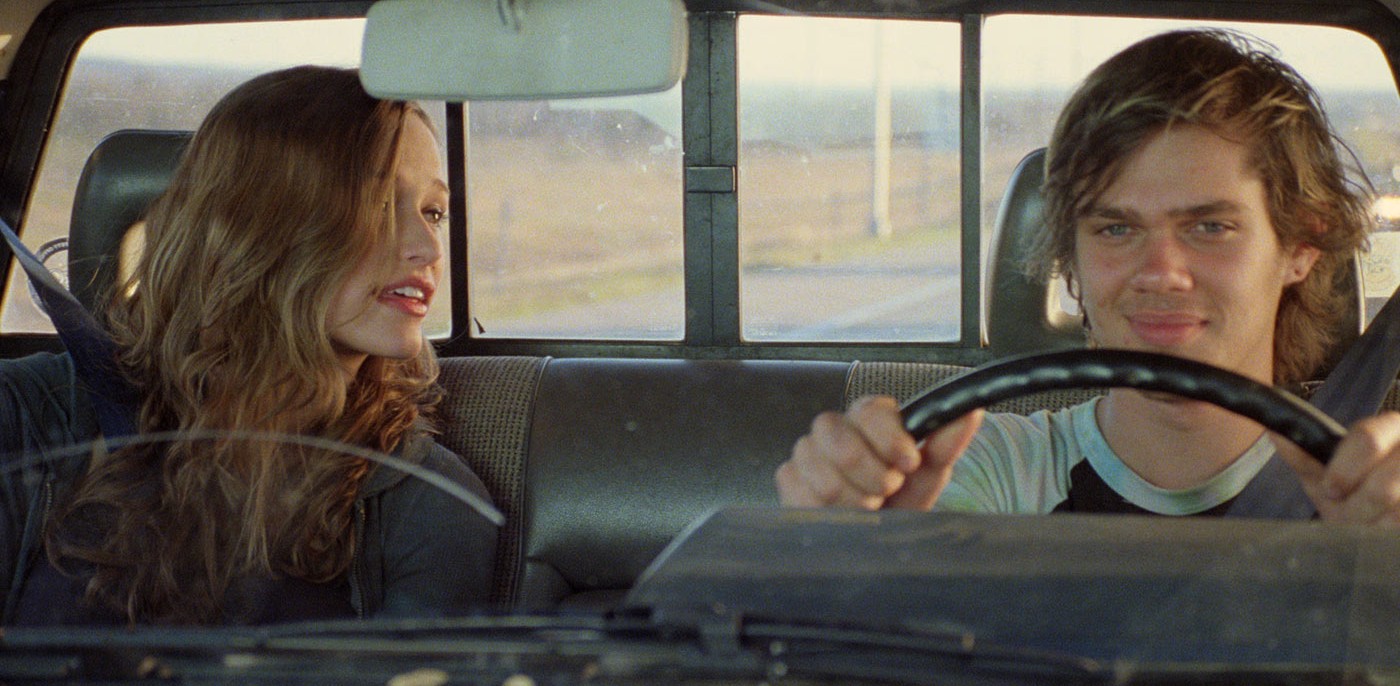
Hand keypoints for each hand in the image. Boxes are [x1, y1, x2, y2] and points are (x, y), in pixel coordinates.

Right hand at [775, 395, 982, 510]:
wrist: (876, 538)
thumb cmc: (900, 502)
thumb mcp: (928, 476)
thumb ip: (945, 443)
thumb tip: (969, 412)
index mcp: (869, 418)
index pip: (870, 410)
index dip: (890, 439)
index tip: (909, 462)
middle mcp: (835, 428)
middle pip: (840, 441)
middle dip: (872, 477)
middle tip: (887, 490)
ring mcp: (808, 452)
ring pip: (821, 472)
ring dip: (853, 500)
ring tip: (867, 507)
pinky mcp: (789, 478)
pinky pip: (799, 490)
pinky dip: (826, 510)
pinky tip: (841, 514)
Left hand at [1271, 411, 1399, 524]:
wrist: (1382, 516)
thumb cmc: (1354, 490)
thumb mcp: (1327, 471)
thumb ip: (1304, 455)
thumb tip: (1277, 433)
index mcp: (1390, 428)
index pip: (1367, 438)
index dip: (1343, 471)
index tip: (1331, 489)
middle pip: (1383, 486)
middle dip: (1358, 510)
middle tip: (1351, 516)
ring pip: (1397, 511)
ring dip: (1376, 527)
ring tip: (1369, 525)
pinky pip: (1398, 528)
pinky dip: (1388, 535)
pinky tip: (1383, 532)